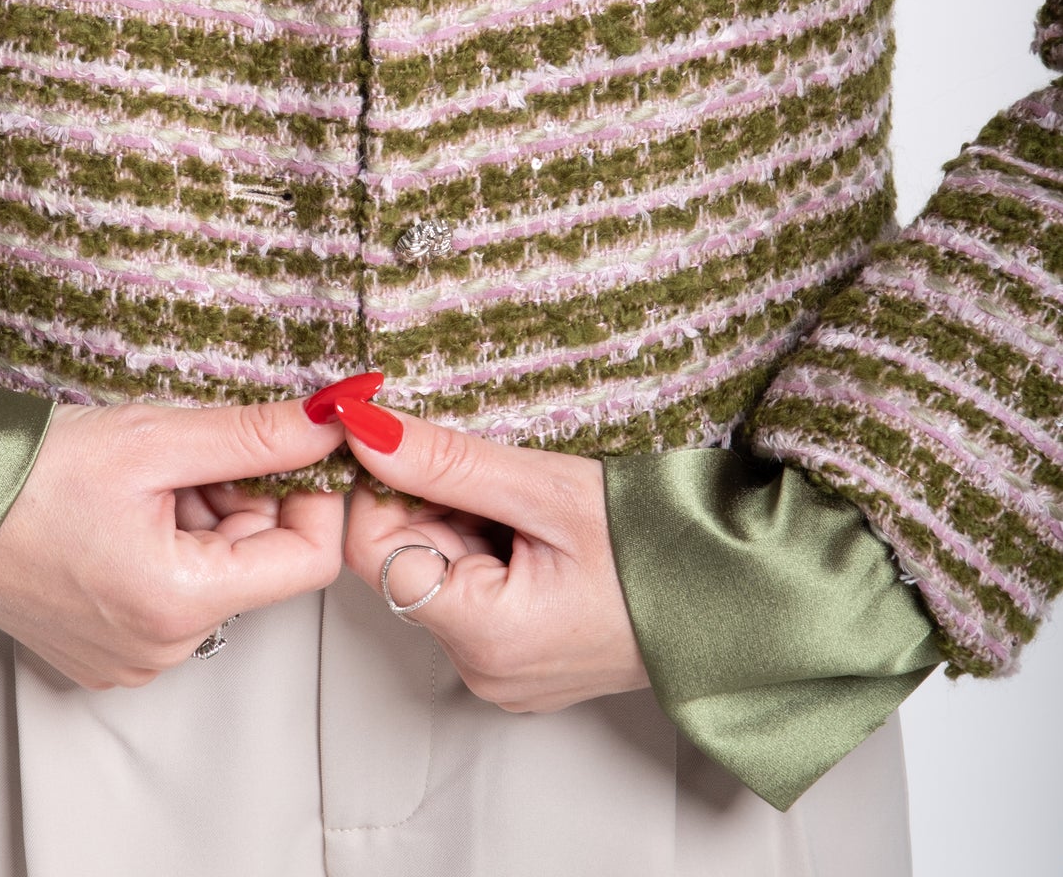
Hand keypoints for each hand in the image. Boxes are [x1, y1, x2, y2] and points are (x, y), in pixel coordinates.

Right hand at [0, 397, 345, 688]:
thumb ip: (256, 434)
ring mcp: (130, 657)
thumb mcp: (155, 438)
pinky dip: (166, 540)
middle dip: (242, 495)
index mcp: (182, 605)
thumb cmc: (29, 475)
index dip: (313, 493)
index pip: (308, 560)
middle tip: (189, 450)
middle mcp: (163, 650)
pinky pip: (172, 591)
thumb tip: (332, 424)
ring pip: (216, 571)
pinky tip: (120, 506)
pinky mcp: (103, 649)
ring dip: (202, 513)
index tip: (295, 443)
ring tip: (141, 477)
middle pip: (258, 562)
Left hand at [336, 398, 647, 712]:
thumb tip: (364, 432)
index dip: (383, 488)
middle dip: (435, 502)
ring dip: (466, 521)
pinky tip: (540, 533)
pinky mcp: (522, 659)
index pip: (375, 554)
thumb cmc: (661, 545)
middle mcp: (484, 671)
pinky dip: (492, 546)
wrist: (741, 594)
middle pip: (406, 561)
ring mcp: (505, 671)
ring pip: (440, 570)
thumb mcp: (546, 488)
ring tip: (532, 508)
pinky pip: (475, 590)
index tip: (412, 439)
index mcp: (485, 638)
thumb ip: (447, 462)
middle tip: (500, 476)